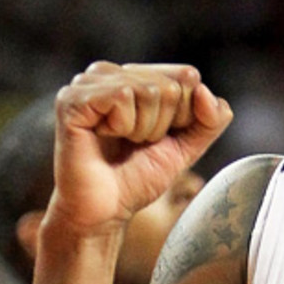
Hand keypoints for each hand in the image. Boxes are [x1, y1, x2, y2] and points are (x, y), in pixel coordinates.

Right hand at [50, 62, 232, 234]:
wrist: (104, 210)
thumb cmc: (138, 177)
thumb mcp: (187, 146)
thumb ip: (211, 119)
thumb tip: (203, 90)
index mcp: (134, 76)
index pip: (187, 76)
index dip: (184, 116)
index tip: (158, 138)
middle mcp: (110, 73)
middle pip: (171, 85)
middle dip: (163, 124)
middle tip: (135, 144)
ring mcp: (87, 83)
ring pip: (149, 90)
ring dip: (143, 128)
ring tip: (120, 142)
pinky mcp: (72, 98)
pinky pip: (122, 96)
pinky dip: (123, 126)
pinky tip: (103, 137)